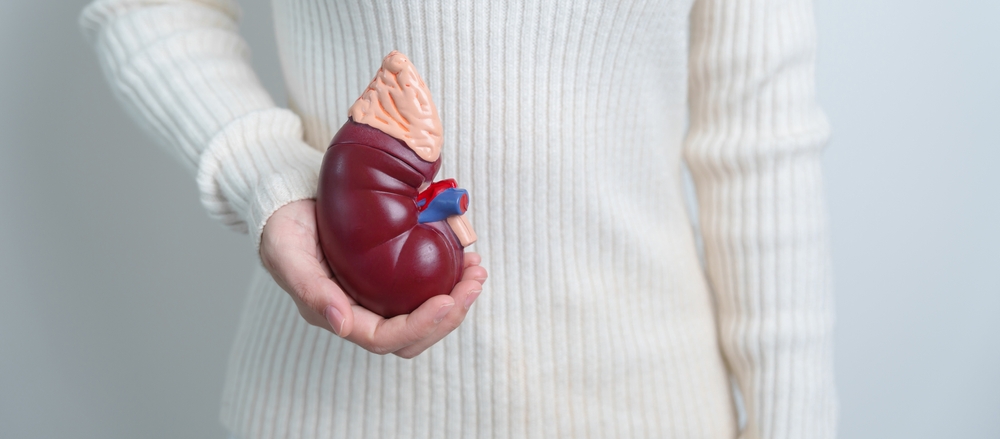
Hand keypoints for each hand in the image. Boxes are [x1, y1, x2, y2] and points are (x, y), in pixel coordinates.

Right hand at [259, 199, 486, 357]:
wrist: (286, 200)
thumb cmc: (281, 226)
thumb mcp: (286, 253)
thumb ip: (310, 290)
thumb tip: (342, 324)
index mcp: (336, 315)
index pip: (384, 338)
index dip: (419, 326)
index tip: (447, 300)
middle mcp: (360, 312)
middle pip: (412, 335)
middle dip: (449, 314)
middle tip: (474, 281)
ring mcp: (377, 295)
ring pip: (423, 315)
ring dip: (456, 298)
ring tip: (477, 270)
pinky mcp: (390, 275)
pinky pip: (424, 287)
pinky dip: (450, 277)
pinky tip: (466, 256)